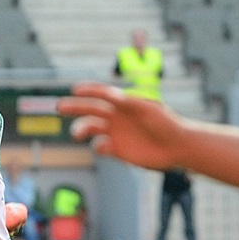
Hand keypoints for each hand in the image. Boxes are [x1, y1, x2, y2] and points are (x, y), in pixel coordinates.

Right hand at [57, 83, 181, 170]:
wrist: (178, 147)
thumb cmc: (167, 123)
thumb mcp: (148, 109)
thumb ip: (128, 102)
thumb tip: (110, 94)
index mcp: (124, 103)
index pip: (102, 94)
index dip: (89, 90)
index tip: (75, 89)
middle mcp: (117, 117)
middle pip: (90, 110)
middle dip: (75, 107)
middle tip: (60, 107)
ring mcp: (116, 134)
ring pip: (91, 129)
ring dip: (82, 129)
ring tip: (77, 134)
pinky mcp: (118, 150)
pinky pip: (101, 147)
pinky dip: (98, 147)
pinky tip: (104, 147)